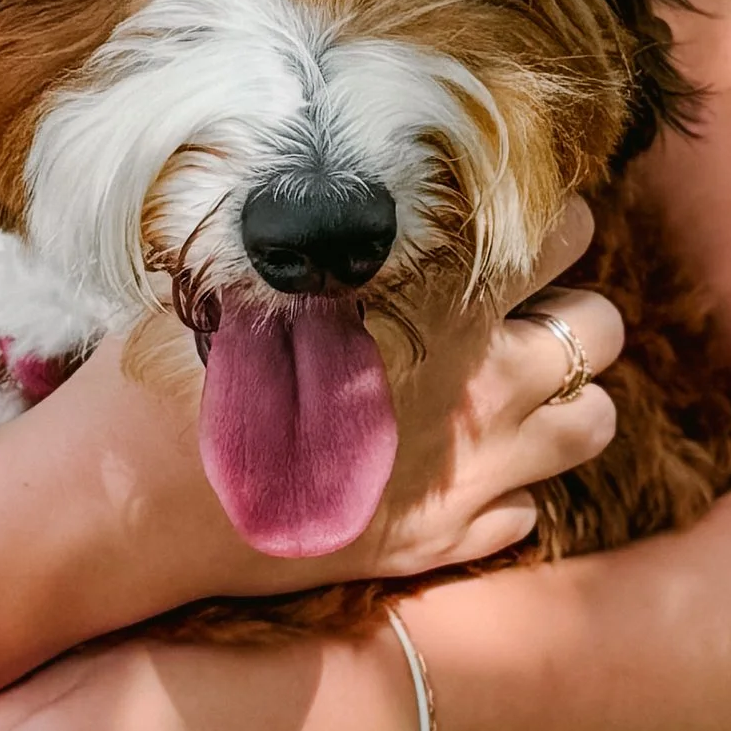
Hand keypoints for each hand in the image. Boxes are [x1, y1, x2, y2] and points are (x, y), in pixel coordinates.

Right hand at [43, 199, 625, 612]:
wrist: (132, 498)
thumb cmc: (177, 361)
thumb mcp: (252, 264)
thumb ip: (342, 234)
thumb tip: (375, 189)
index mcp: (439, 296)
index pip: (561, 233)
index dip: (548, 224)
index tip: (520, 229)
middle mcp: (478, 382)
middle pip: (598, 328)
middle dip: (570, 311)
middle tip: (521, 311)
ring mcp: (469, 471)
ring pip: (593, 423)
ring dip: (566, 400)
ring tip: (515, 391)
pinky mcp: (440, 541)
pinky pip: (528, 510)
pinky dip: (508, 487)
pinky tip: (455, 467)